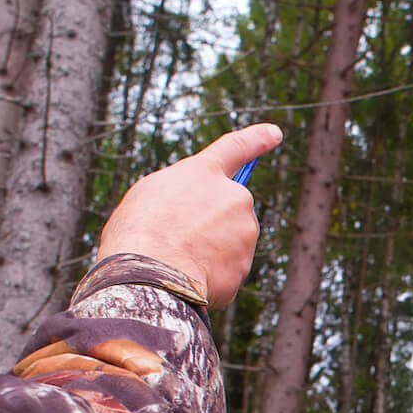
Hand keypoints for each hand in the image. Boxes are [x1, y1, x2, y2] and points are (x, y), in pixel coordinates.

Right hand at [96, 123, 282, 308]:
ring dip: (208, 252)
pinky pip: (225, 272)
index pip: (236, 148)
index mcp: (206, 172)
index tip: (274, 133)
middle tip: (176, 238)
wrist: (150, 273)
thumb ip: (180, 194)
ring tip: (177, 259)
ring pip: (229, 243)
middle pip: (228, 210)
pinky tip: (187, 278)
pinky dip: (209, 278)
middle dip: (210, 225)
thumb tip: (194, 213)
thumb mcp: (149, 195)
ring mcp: (245, 232)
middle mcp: (234, 196)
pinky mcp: (245, 266)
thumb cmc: (138, 231)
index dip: (256, 139)